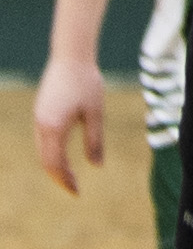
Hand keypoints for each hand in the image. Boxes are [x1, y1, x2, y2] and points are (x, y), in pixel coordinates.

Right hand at [32, 57, 106, 194]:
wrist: (71, 57)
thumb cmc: (87, 82)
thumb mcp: (95, 113)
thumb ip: (94, 140)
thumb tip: (97, 165)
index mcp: (53, 127)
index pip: (55, 163)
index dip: (65, 180)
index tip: (77, 192)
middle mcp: (41, 125)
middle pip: (45, 160)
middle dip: (58, 176)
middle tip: (74, 189)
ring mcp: (38, 118)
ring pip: (41, 151)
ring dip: (53, 165)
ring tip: (69, 176)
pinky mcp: (40, 112)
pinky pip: (41, 140)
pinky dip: (50, 153)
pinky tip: (62, 156)